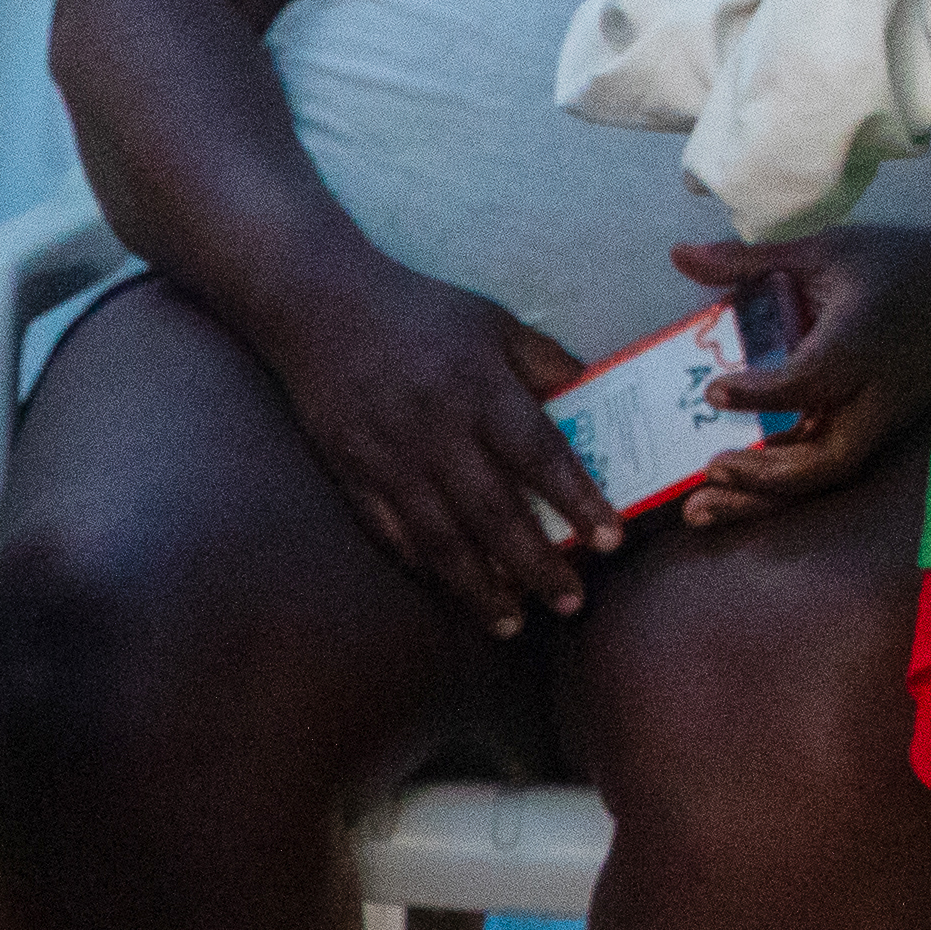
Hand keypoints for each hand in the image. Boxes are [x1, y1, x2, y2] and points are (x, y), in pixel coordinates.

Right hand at [231, 248, 617, 633]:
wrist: (319, 305)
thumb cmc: (418, 311)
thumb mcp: (492, 322)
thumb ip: (545, 362)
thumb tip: (598, 396)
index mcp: (479, 387)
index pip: (539, 453)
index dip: (578, 499)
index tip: (611, 539)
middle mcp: (437, 430)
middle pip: (495, 512)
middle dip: (537, 565)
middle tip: (572, 602)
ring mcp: (390, 458)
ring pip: (442, 539)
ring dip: (481, 588)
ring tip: (514, 624)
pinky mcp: (353, 474)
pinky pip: (392, 535)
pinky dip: (425, 568)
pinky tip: (453, 590)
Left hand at [672, 220, 930, 526]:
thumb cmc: (894, 264)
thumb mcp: (822, 250)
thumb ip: (749, 261)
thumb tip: (680, 255)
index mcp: (862, 342)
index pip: (811, 379)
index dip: (762, 391)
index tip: (714, 390)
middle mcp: (876, 394)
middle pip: (827, 459)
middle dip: (765, 476)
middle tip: (709, 470)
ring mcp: (881, 421)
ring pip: (826, 476)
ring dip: (763, 499)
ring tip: (700, 510)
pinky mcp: (878, 433)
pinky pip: (829, 468)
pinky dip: (780, 486)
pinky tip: (732, 492)